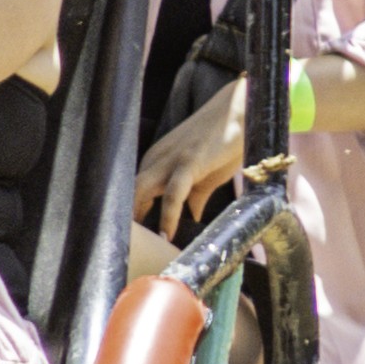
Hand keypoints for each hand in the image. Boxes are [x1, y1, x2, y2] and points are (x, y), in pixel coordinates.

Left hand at [133, 72, 246, 235]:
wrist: (241, 110)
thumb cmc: (224, 142)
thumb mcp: (206, 175)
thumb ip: (195, 196)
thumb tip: (192, 217)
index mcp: (155, 163)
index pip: (132, 195)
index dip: (130, 220)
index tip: (129, 247)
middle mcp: (155, 161)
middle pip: (127, 194)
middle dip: (123, 222)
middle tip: (124, 253)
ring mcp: (170, 159)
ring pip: (140, 192)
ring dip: (137, 221)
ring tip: (140, 250)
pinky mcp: (188, 161)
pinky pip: (173, 192)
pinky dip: (168, 215)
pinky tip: (168, 235)